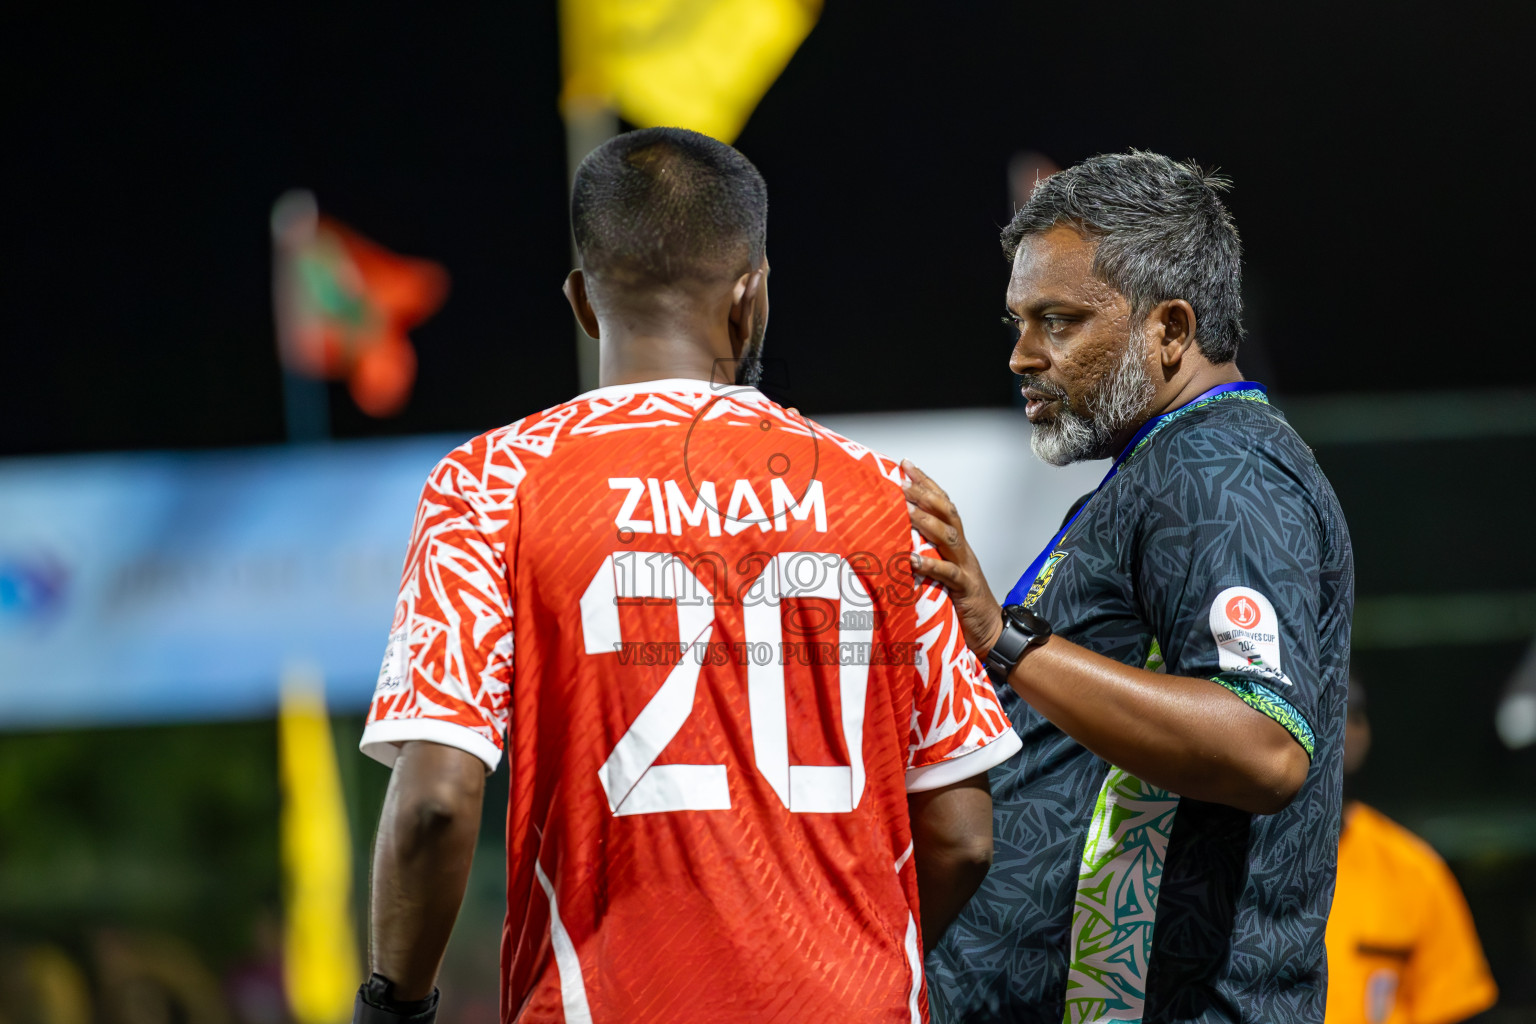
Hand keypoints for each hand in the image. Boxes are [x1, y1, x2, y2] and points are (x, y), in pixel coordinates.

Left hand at [901, 459, 1003, 657]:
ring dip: (926, 521)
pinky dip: (931, 565)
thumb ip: (926, 555)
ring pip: (949, 537)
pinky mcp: (966, 589)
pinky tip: (913, 559)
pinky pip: (948, 574)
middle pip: (947, 512)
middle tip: (902, 480)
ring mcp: (966, 568)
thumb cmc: (961, 603)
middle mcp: (962, 550)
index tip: (905, 464)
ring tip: (905, 509)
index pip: (943, 505)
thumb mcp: (941, 574)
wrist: (992, 632)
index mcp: (956, 544)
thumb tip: (894, 541)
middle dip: (925, 493)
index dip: (926, 483)